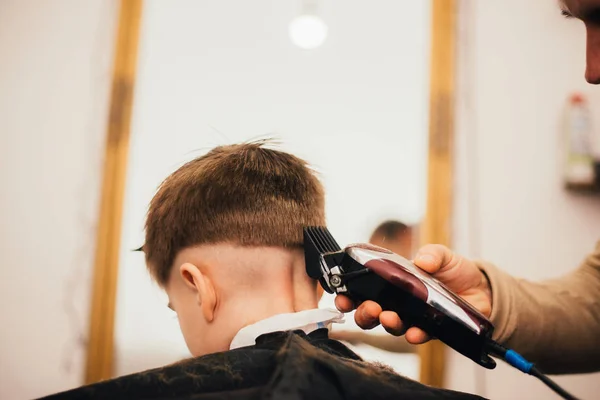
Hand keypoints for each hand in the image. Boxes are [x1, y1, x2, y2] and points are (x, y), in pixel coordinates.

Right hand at [334, 244, 491, 344]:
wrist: (483, 290)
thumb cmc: (455, 271)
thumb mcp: (444, 256)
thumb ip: (433, 254)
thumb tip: (422, 260)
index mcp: (392, 283)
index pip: (363, 290)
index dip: (348, 296)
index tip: (342, 297)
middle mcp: (397, 303)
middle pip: (370, 313)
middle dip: (363, 313)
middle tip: (369, 308)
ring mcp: (412, 318)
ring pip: (390, 326)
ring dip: (386, 324)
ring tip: (388, 317)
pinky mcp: (430, 330)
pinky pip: (417, 336)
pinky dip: (414, 335)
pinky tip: (414, 333)